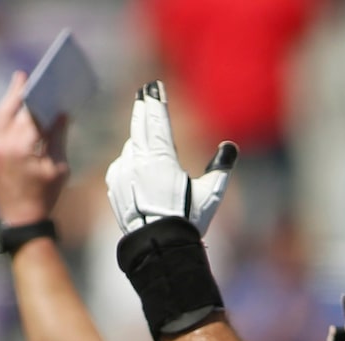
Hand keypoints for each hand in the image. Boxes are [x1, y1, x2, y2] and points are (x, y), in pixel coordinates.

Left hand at [0, 72, 70, 226]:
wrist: (22, 221)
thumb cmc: (45, 196)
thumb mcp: (58, 167)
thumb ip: (58, 138)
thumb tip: (61, 113)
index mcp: (25, 147)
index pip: (34, 114)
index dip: (42, 99)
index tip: (49, 85)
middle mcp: (5, 145)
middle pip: (13, 110)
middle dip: (21, 92)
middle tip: (26, 76)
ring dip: (6, 99)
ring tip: (16, 84)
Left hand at [106, 81, 235, 235]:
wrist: (157, 248)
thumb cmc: (187, 220)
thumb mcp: (211, 194)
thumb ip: (220, 168)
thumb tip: (229, 148)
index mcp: (161, 157)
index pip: (157, 120)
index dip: (156, 101)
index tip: (154, 87)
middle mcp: (138, 160)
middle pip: (139, 126)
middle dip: (143, 108)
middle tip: (143, 94)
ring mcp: (122, 173)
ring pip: (130, 147)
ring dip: (138, 140)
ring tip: (144, 136)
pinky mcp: (114, 186)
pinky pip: (121, 166)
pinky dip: (129, 161)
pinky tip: (134, 166)